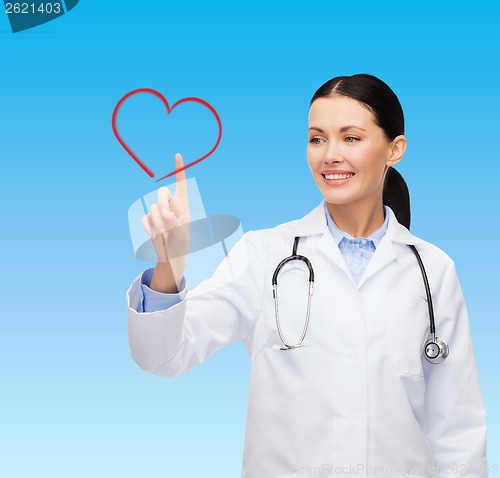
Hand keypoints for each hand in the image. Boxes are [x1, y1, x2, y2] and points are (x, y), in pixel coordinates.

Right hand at [141, 153, 189, 289]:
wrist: (171, 255)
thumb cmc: (181, 244)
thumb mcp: (182, 235)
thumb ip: (175, 224)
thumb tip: (166, 213)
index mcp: (182, 205)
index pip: (180, 184)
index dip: (179, 170)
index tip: (178, 155)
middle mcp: (170, 205)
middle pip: (161, 193)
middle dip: (162, 205)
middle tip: (167, 219)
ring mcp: (158, 212)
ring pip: (152, 208)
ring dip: (158, 222)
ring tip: (164, 234)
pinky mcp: (149, 220)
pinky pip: (145, 218)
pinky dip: (148, 227)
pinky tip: (154, 235)